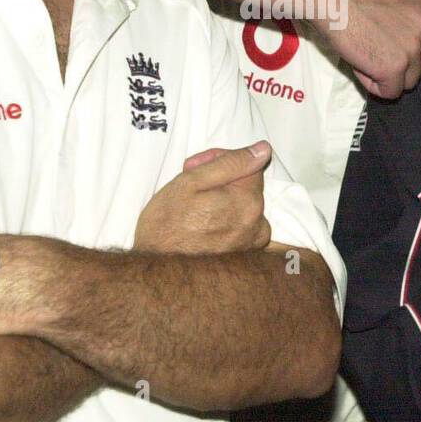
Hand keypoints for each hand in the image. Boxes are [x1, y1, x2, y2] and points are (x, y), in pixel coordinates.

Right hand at [134, 142, 272, 254]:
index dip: (220, 160)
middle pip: (247, 186)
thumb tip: (263, 149)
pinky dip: (225, 221)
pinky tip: (201, 227)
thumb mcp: (191, 182)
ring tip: (193, 209)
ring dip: (223, 201)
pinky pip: (241, 227)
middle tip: (189, 188)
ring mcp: (251, 244)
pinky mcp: (244, 257)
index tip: (195, 168)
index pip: (249, 164)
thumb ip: (230, 163)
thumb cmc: (166, 224)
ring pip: (243, 206)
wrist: (157, 272)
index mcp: (247, 202)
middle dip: (221, 181)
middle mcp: (257, 225)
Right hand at [318, 0, 420, 98]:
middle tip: (371, 48)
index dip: (405, 50)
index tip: (386, 43)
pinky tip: (359, 63)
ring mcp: (413, 49)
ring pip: (408, 82)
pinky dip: (372, 84)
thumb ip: (407, 19)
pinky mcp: (394, 67)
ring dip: (386, 75)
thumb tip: (403, 42)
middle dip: (398, 64)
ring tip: (363, 54)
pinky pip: (389, 92)